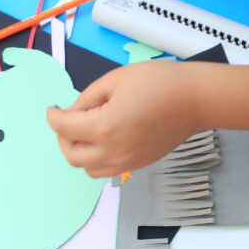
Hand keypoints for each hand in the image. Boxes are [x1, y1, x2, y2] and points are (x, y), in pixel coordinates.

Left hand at [46, 61, 203, 176]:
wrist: (195, 100)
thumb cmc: (160, 83)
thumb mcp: (115, 79)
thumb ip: (87, 98)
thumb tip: (73, 112)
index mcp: (105, 127)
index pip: (64, 128)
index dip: (53, 116)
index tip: (53, 109)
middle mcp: (113, 151)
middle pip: (71, 155)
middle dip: (63, 137)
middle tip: (68, 120)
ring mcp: (126, 162)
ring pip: (88, 168)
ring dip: (79, 151)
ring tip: (86, 131)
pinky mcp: (138, 164)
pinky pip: (107, 170)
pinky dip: (97, 158)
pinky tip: (104, 139)